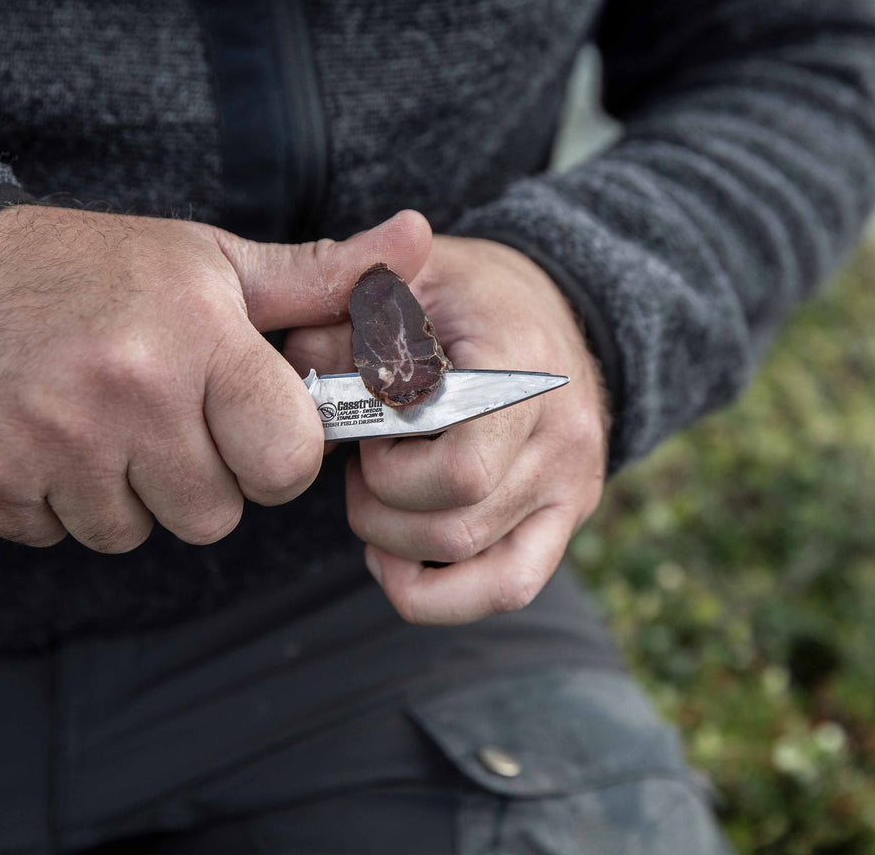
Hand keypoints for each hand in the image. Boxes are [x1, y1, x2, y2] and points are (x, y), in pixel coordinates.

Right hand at [0, 206, 430, 551]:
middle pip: (217, 515)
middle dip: (205, 479)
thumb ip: (320, 274)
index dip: (278, 452)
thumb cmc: (89, 269)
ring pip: (140, 534)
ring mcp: (50, 444)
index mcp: (195, 336)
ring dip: (132, 496)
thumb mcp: (209, 261)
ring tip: (105, 423)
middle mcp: (126, 393)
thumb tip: (421, 241)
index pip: (287, 458)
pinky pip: (64, 538)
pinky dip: (63, 503)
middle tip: (168, 418)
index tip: (251, 422)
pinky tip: (50, 440)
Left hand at [284, 235, 608, 623]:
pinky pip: (508, 588)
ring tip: (376, 499)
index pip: (462, 472)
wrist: (545, 306)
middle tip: (362, 463)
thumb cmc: (461, 295)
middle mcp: (563, 436)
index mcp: (524, 370)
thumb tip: (303, 386)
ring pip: (476, 569)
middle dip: (381, 512)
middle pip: (456, 530)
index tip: (367, 431)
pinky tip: (397, 558)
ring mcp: (572, 485)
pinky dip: (440, 594)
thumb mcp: (402, 280)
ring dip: (399, 547)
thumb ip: (341, 321)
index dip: (390, 472)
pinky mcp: (566, 519)